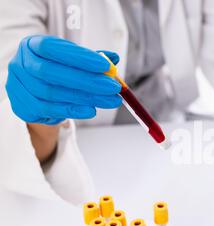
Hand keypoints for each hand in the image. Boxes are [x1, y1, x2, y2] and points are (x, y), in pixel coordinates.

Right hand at [6, 35, 121, 124]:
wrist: (35, 94)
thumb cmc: (56, 72)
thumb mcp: (71, 60)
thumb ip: (91, 59)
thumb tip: (113, 58)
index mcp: (33, 45)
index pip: (53, 48)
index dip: (79, 57)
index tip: (106, 65)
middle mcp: (22, 64)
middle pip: (52, 72)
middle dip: (87, 80)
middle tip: (113, 87)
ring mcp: (19, 86)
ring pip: (52, 93)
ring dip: (85, 98)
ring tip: (109, 100)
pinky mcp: (24, 107)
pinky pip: (50, 109)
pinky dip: (74, 110)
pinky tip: (92, 110)